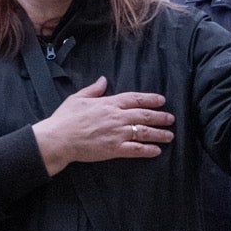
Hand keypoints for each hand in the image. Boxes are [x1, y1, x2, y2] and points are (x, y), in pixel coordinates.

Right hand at [29, 75, 173, 175]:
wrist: (59, 138)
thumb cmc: (66, 118)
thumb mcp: (78, 98)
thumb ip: (93, 89)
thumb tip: (103, 79)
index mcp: (109, 103)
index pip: (135, 99)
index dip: (150, 99)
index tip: (162, 100)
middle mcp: (117, 117)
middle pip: (144, 115)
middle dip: (160, 117)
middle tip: (171, 119)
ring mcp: (117, 133)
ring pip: (144, 132)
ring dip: (159, 134)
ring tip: (169, 135)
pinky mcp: (114, 149)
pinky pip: (136, 149)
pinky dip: (148, 150)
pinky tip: (157, 151)